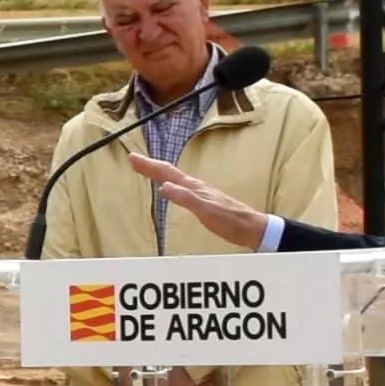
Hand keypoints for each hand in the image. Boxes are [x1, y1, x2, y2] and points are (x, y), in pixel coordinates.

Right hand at [144, 160, 267, 237]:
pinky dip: (170, 184)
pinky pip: (181, 188)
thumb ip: (186, 198)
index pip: (167, 172)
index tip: (133, 157)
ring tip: (148, 170)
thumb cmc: (230, 220)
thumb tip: (164, 187)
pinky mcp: (204, 201)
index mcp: (194, 187)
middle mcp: (196, 186)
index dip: (149, 165)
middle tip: (134, 160)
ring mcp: (200, 193)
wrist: (251, 228)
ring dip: (159, 173)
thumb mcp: (206, 211)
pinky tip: (171, 189)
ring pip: (175, 178)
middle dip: (151, 165)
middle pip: (169, 172)